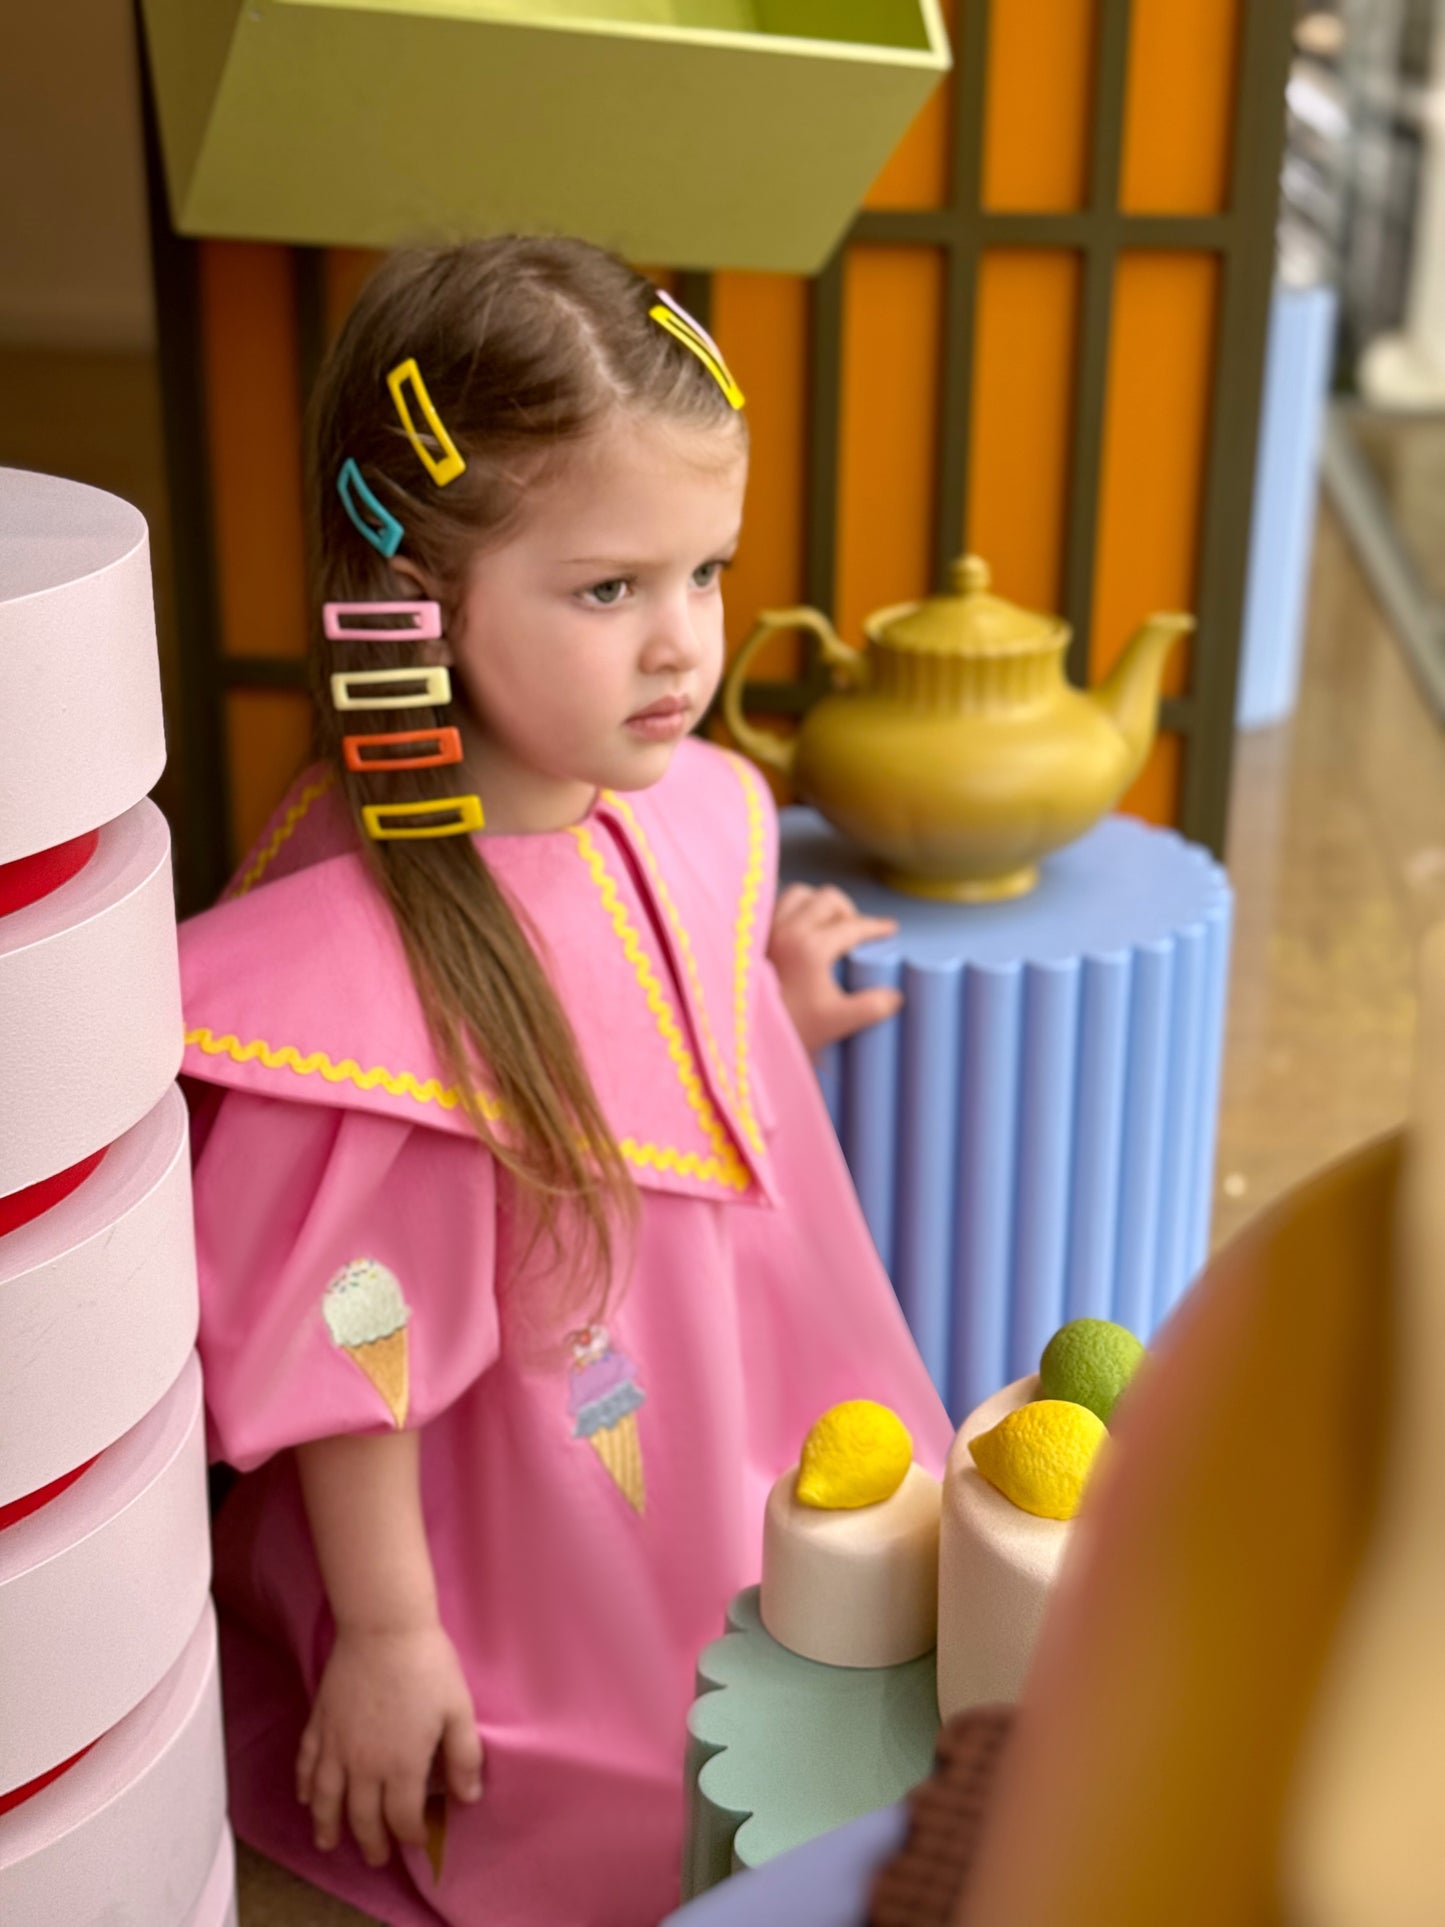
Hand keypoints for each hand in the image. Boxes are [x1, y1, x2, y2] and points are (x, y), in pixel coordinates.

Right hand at [296, 1617, 482, 1868]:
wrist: (383, 1627)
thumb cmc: (427, 1666)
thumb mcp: (459, 1710)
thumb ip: (464, 1757)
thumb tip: (468, 1797)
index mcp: (401, 1766)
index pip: (402, 1817)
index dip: (411, 1834)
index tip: (418, 1839)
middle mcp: (363, 1765)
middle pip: (362, 1817)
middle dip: (371, 1841)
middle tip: (376, 1857)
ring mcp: (336, 1746)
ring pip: (327, 1799)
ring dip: (328, 1826)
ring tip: (329, 1842)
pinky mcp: (319, 1723)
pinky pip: (307, 1765)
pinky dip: (305, 1786)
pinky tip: (306, 1796)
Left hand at [767, 883, 903, 1055]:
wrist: (740, 1036)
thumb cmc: (787, 1028)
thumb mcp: (836, 1022)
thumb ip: (871, 1008)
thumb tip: (895, 996)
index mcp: (811, 946)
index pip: (853, 925)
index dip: (876, 927)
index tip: (889, 929)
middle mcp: (787, 929)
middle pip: (827, 898)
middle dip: (848, 910)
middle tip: (856, 931)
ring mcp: (766, 929)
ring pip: (798, 894)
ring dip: (818, 904)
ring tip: (827, 925)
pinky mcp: (751, 936)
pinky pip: (774, 905)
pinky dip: (791, 909)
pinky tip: (797, 926)